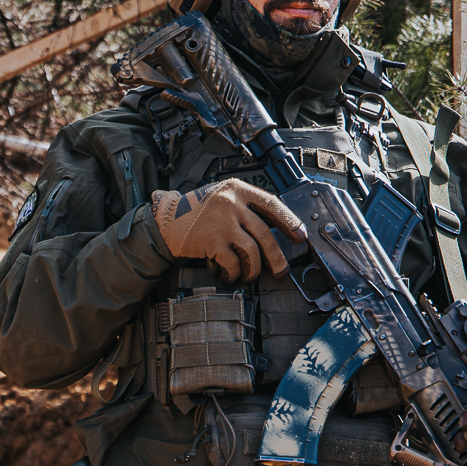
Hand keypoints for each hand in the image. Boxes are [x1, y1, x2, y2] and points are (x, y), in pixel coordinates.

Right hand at [152, 179, 305, 282]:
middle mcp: (232, 204)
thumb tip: (275, 230)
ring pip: (251, 252)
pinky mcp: (211, 241)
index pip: (272, 204)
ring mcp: (221, 222)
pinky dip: (233, 273)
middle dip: (277, 257)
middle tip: (281, 270)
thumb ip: (245, 208)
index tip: (300, 236)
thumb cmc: (197, 211)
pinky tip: (230, 276)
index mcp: (238, 190)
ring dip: (253, 269)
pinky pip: (232, 263)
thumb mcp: (222, 198)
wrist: (165, 219)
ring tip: (249, 275)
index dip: (289, 222)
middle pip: (265, 234)